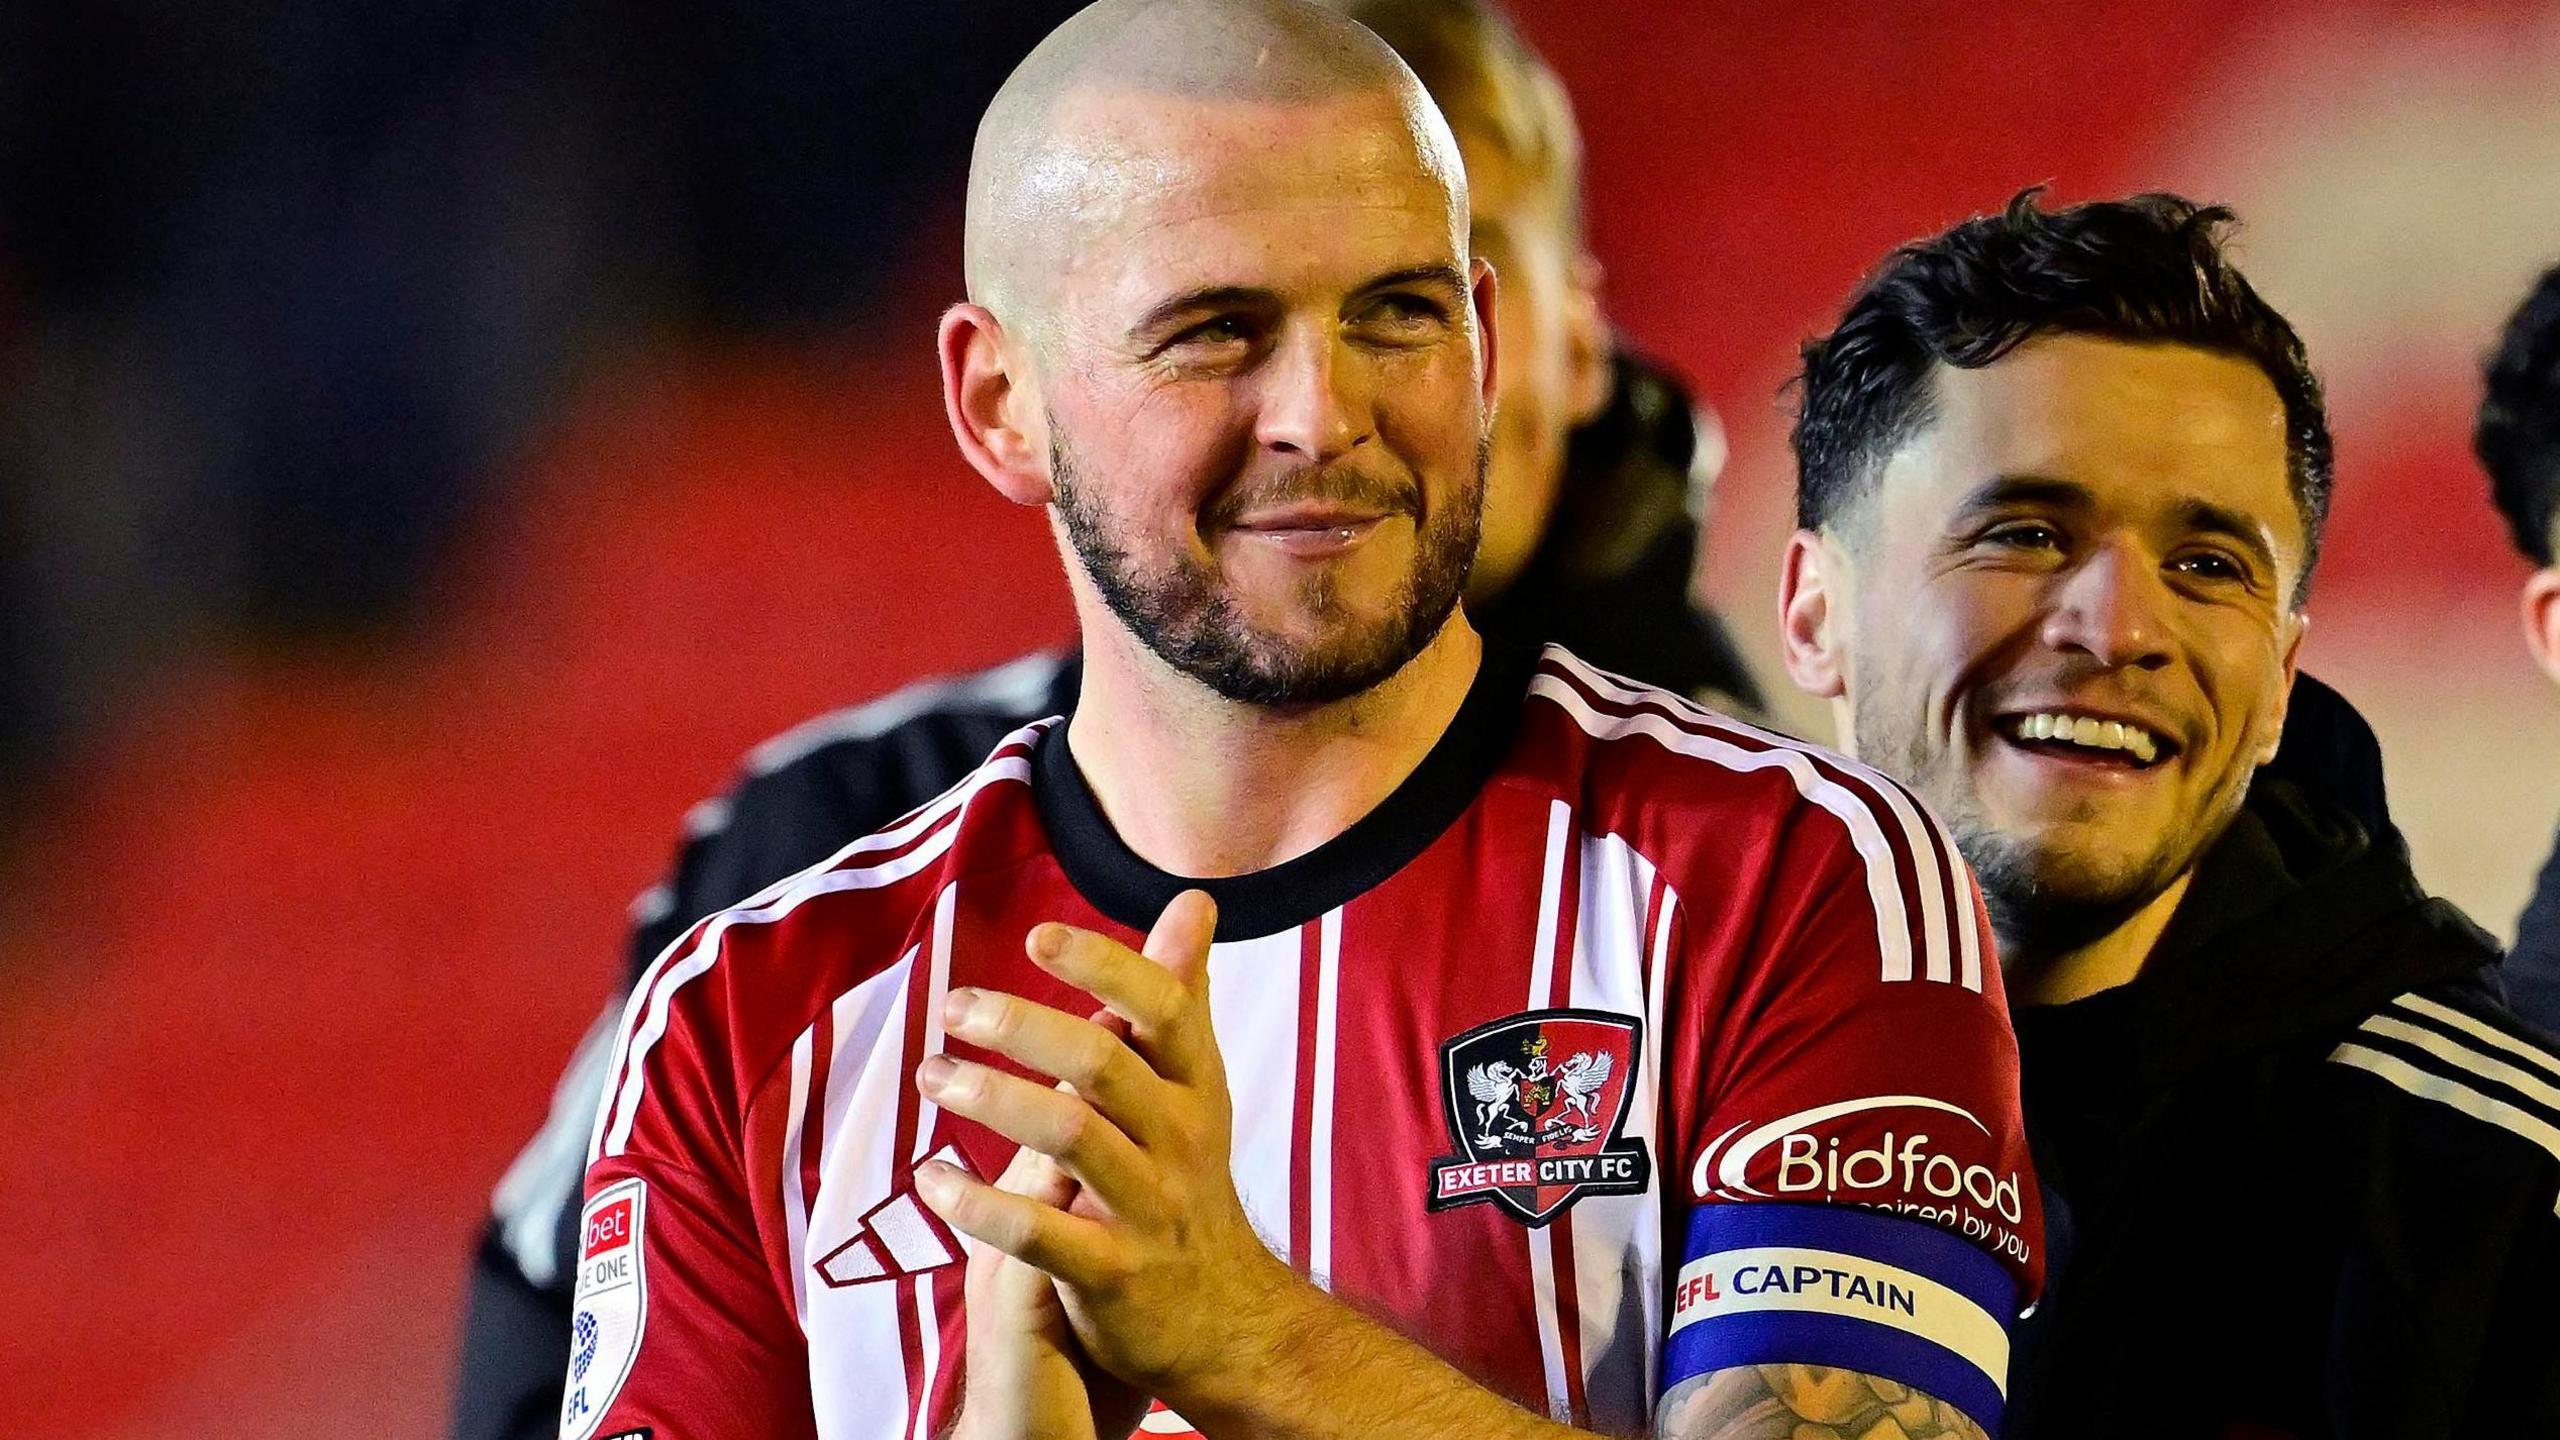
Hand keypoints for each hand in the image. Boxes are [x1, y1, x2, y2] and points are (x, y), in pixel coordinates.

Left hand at [913, 891, 1295, 1400]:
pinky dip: (975, 1202)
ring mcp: (1148, 1207)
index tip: (1036, 936)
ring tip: (931, 1074)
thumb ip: (1182, 994)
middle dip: (1021, 1025)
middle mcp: (1181, 1139)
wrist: (1224, 1318)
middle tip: (954, 1005)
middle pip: (1102, 1063)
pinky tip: (930, 1178)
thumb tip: (1193, 900)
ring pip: (1067, 1136)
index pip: (1161, 1008)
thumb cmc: (1190, 1178)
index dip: (1101, 965)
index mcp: (1197, 1086)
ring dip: (989, 1097)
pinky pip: (1036, 1233)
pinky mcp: (1112, 1273)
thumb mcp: (1197, 1085)